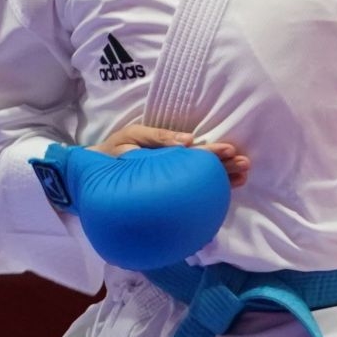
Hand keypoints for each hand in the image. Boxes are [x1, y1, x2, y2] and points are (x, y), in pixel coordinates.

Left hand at [91, 124, 250, 188]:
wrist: (90, 173)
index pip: (198, 151)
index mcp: (170, 149)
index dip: (216, 152)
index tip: (232, 151)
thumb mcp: (134, 137)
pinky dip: (208, 195)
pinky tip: (220, 199)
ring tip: (242, 178)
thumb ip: (159, 137)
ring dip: (224, 178)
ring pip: (203, 180)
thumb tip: (188, 141)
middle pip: (206, 166)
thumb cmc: (113, 152)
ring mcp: (170, 181)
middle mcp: (174, 165)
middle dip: (228, 165)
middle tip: (246, 166)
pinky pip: (190, 196)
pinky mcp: (165, 195)